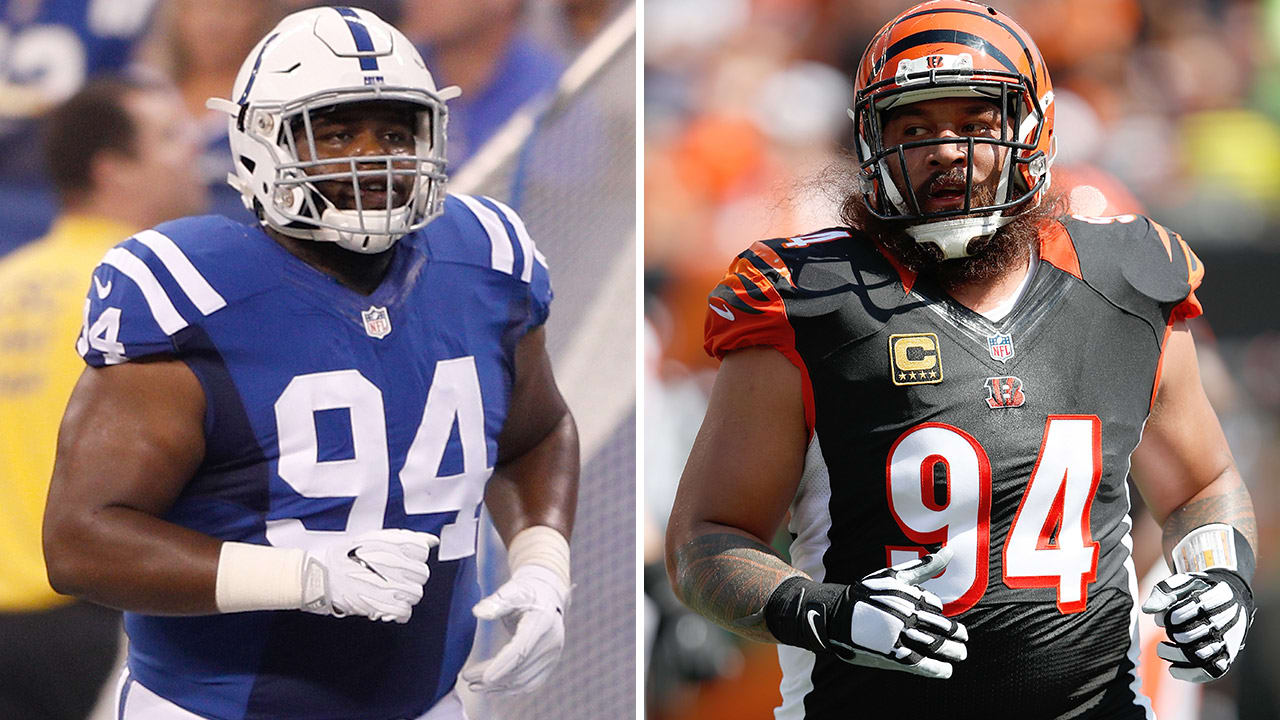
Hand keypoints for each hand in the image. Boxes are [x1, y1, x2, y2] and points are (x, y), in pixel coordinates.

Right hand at [302, 528, 437, 623]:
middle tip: (393, 578)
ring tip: (389, 592)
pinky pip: (405, 611)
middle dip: (411, 578)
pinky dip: (399, 611)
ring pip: (416, 594)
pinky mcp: (380, 605)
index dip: (414, 557)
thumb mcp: (375, 537)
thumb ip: (407, 538)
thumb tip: (432, 541)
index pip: (422, 551)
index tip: (403, 561)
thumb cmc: (347, 555)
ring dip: (405, 595)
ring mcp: (388, 585)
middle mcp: (392, 563)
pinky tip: (388, 605)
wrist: (321, 575)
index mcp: (392, 543)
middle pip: (422, 574)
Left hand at [462, 564, 569, 693]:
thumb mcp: (512, 590)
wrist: (547, 596)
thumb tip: (478, 611)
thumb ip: (496, 601)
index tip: (483, 677)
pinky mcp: (549, 663)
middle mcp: (552, 641)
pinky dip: (510, 688)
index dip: (502, 666)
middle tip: (467, 677)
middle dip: (492, 678)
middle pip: (520, 668)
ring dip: (499, 686)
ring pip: (524, 680)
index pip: (521, 650)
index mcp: (542, 622)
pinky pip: (530, 683)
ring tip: (474, 685)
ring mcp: (552, 655)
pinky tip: (492, 688)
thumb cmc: (526, 592)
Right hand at [827, 548, 967, 678]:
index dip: (938, 612)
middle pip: (943, 627)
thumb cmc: (865, 594)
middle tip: (963, 639)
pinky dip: (938, 669)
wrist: (834, 616)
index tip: (937, 617)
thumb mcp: (893, 575)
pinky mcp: (893, 656)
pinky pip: (923, 664)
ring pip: (937, 647)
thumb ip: (923, 567)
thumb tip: (950, 552)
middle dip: (957, 635)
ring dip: (953, 652)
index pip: (936, 605)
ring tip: (960, 654)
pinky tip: (946, 670)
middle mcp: (907, 616)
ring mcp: (901, 637)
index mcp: (909, 596)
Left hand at [1141, 569, 1253, 681]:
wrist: (1231, 599)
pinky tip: (1173, 669)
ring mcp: (1226, 641)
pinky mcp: (1227, 656)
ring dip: (1174, 655)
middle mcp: (1222, 622)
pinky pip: (1210, 671)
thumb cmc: (1198, 591)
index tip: (1166, 618)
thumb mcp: (1182, 583)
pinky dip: (1189, 673)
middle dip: (1171, 634)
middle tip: (1168, 631)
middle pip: (1187, 636)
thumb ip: (1164, 593)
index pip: (1183, 614)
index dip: (1169, 617)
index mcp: (1212, 600)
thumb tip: (1147, 610)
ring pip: (1197, 656)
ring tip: (1163, 648)